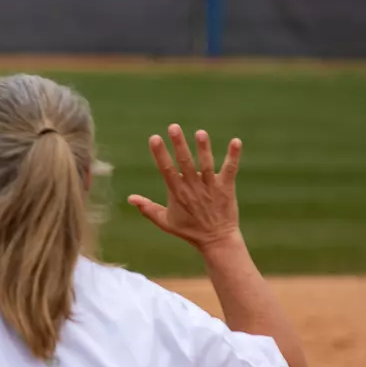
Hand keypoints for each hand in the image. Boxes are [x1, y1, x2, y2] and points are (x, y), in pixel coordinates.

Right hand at [128, 125, 243, 252]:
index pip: (166, 170)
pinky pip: (230, 169)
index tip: (154, 138)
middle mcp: (193, 188)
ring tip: (200, 133)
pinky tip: (235, 141)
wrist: (216, 239)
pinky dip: (233, 156)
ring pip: (206, 164)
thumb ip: (147, 208)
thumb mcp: (165, 222)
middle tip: (173, 127)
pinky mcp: (226, 187)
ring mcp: (211, 187)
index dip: (160, 153)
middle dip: (179, 144)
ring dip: (203, 148)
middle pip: (185, 162)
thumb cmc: (189, 230)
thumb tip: (130, 198)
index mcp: (177, 193)